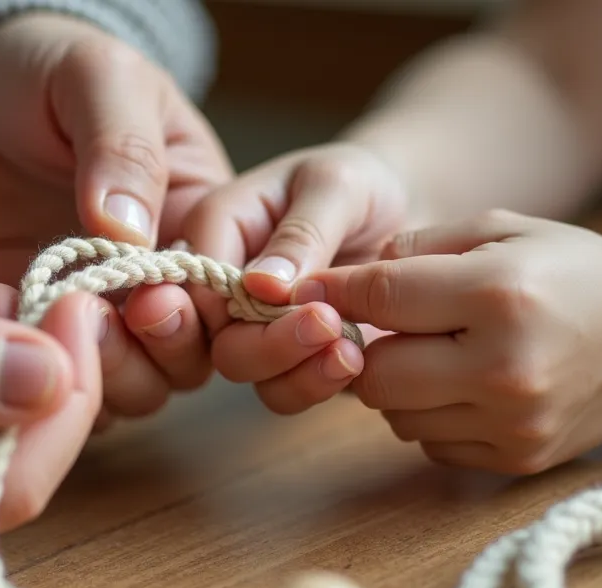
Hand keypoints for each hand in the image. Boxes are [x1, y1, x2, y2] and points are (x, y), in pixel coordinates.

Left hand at [0, 11, 234, 427]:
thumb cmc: (43, 68)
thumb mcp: (97, 77)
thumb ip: (122, 146)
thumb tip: (130, 231)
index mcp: (202, 218)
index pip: (234, 289)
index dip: (214, 306)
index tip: (164, 295)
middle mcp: (158, 279)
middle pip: (194, 355)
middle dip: (169, 348)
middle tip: (127, 315)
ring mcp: (99, 313)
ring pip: (137, 386)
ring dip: (115, 372)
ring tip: (71, 323)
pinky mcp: (35, 334)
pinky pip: (60, 389)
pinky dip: (50, 383)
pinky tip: (21, 337)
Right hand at [181, 143, 407, 413]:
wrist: (407, 211)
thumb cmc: (362, 184)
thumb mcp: (337, 185)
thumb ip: (300, 232)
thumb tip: (258, 286)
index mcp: (217, 228)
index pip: (194, 280)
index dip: (222, 303)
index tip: (278, 301)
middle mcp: (223, 284)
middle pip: (212, 337)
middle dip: (265, 343)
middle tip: (325, 322)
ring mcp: (253, 326)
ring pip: (245, 370)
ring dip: (293, 370)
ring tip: (348, 347)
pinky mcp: (289, 358)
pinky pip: (284, 389)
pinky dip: (316, 383)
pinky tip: (353, 359)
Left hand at [309, 209, 601, 473]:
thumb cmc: (575, 271)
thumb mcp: (503, 228)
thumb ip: (418, 248)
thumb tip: (337, 279)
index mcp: (499, 295)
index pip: (380, 299)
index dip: (333, 293)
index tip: (305, 290)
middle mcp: (504, 367)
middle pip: (376, 374)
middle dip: (366, 349)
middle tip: (386, 327)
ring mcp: (511, 422)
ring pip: (394, 416)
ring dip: (396, 385)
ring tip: (435, 352)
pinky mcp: (516, 459)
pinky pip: (428, 444)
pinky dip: (429, 416)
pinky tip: (462, 385)